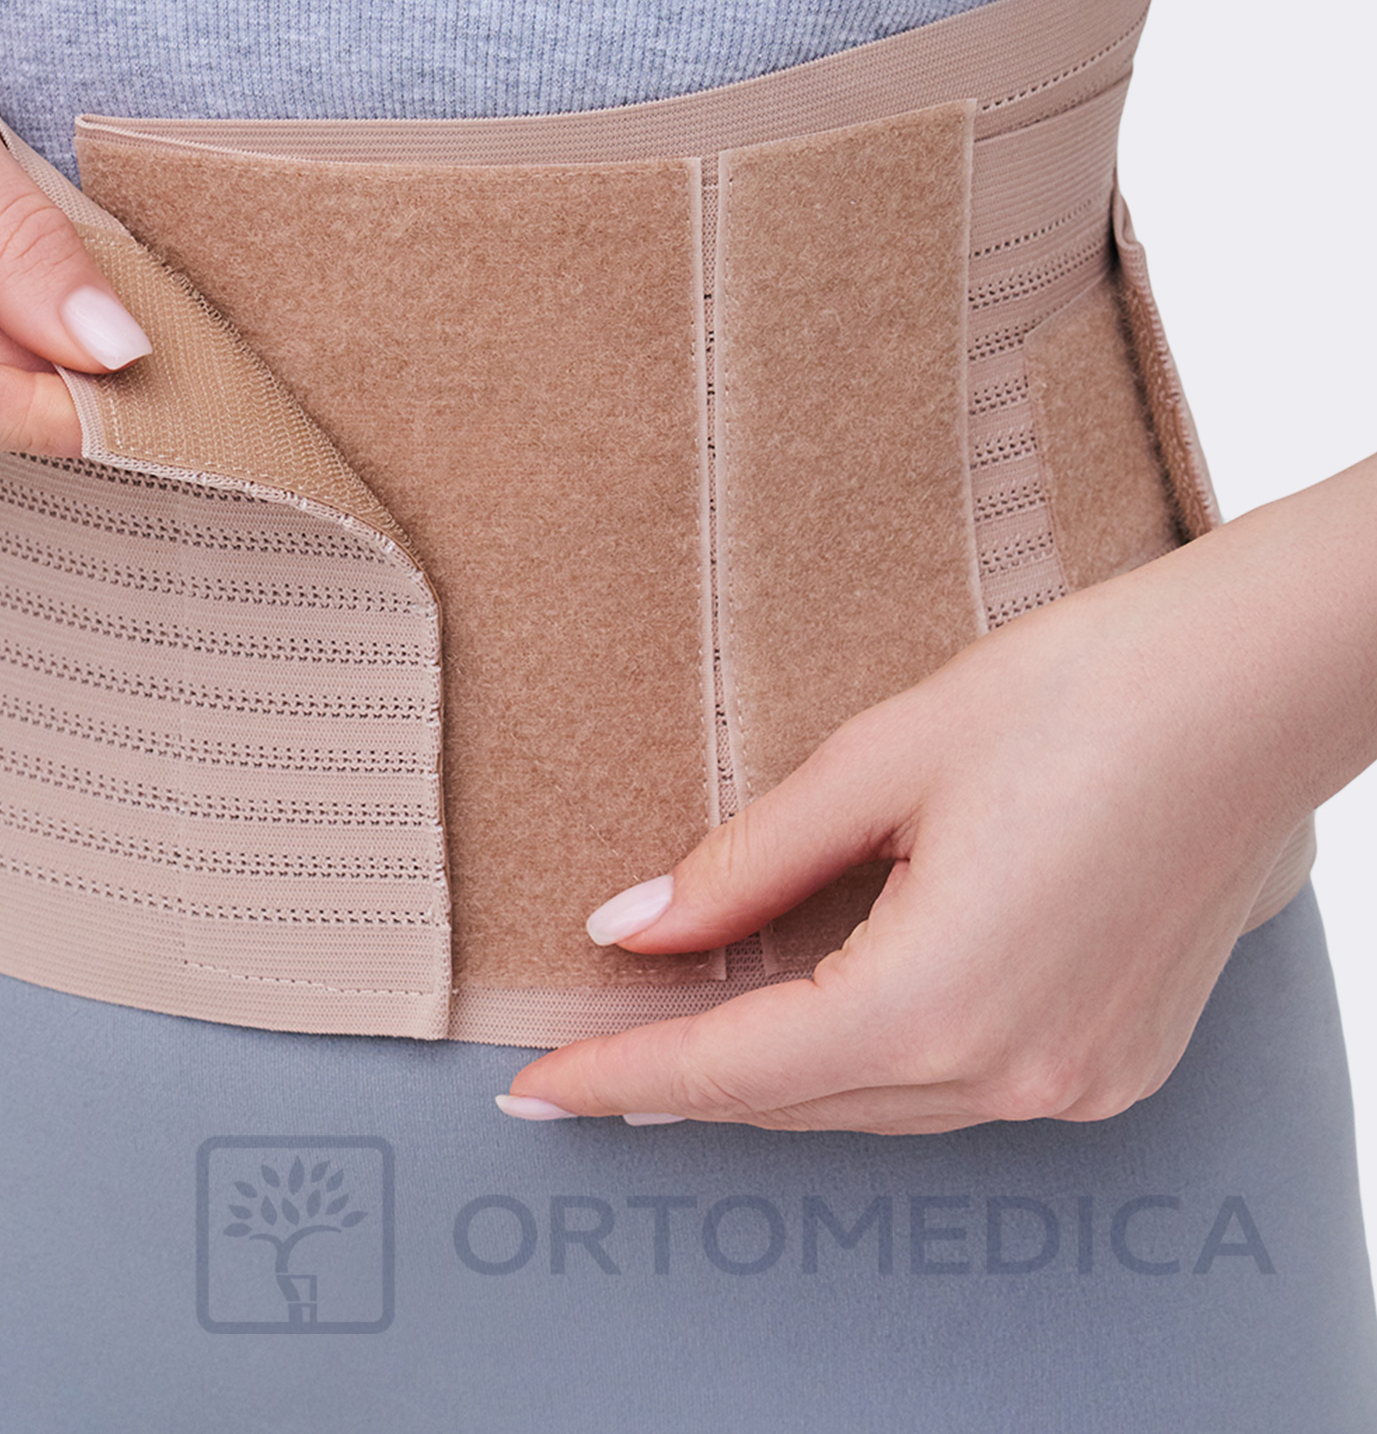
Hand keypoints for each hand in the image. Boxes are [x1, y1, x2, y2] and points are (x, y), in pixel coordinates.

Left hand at [501, 458, 1376, 1133]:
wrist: (1253, 686)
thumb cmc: (1078, 695)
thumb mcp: (880, 763)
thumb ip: (745, 865)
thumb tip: (637, 928)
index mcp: (938, 1000)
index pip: (733, 1067)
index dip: (621, 1074)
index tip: (535, 1086)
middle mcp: (1011, 1070)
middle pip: (799, 1098)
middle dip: (683, 1078)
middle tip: (588, 1053)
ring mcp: (1074, 1078)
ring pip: (874, 1102)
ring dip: (774, 1072)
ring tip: (679, 1032)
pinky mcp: (1112, 1058)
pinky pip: (951, 1087)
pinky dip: (868, 1058)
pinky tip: (820, 1012)